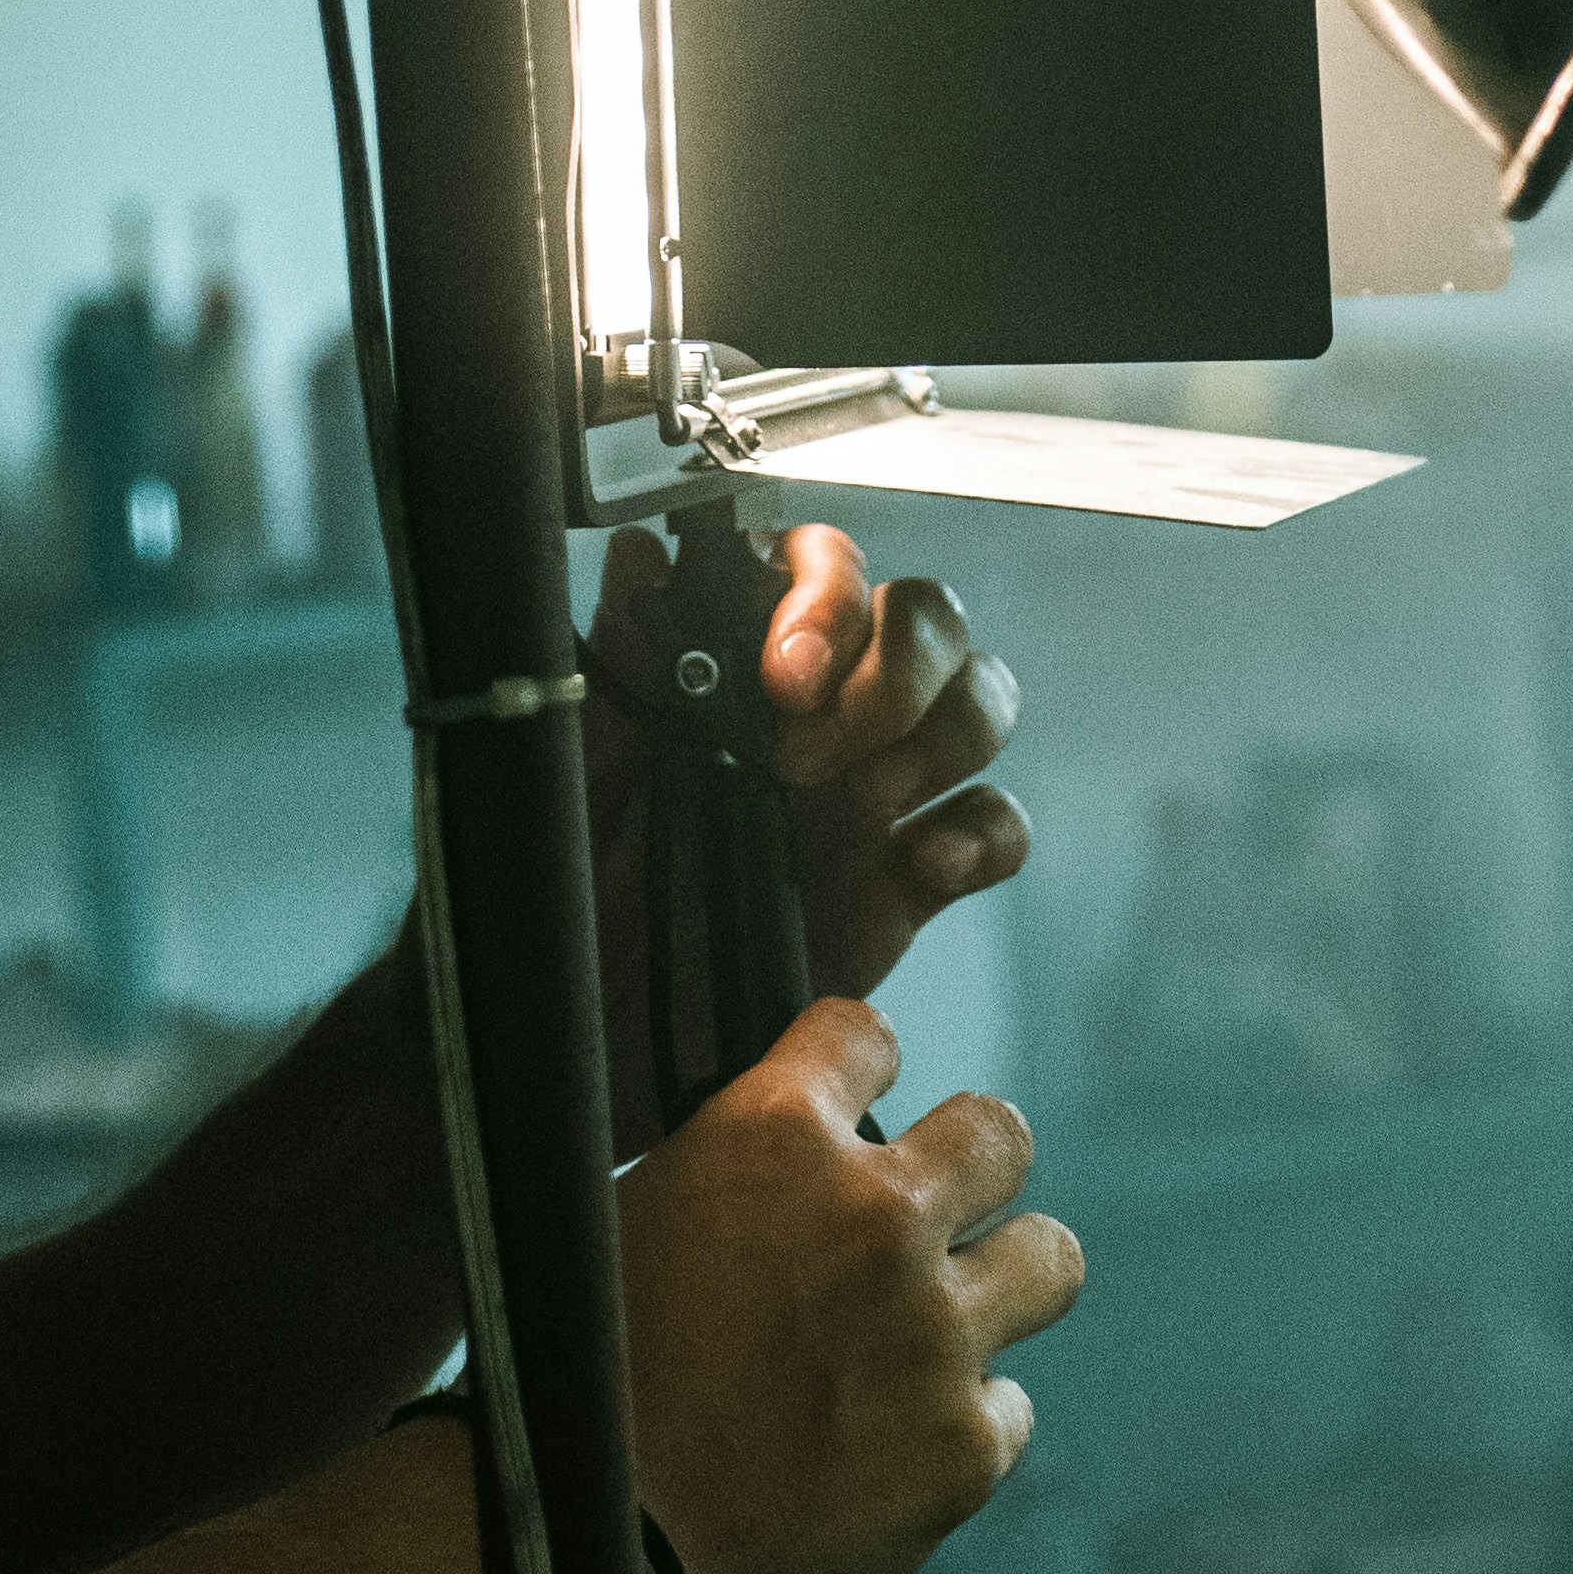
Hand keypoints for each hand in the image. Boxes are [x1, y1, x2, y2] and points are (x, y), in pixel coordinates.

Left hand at [583, 520, 1024, 1147]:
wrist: (597, 1022)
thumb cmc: (575, 879)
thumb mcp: (580, 758)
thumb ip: (621, 652)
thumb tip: (642, 552)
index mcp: (745, 657)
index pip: (824, 565)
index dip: (828, 598)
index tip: (785, 673)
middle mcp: (824, 703)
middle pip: (927, 617)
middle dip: (891, 675)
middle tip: (808, 755)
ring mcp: (876, 784)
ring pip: (979, 699)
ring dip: (940, 738)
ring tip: (863, 805)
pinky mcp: (910, 876)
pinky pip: (997, 823)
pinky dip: (980, 833)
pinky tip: (924, 863)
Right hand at [615, 995, 1081, 1573]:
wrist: (596, 1548)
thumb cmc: (584, 1378)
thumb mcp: (638, 1211)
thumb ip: (736, 1167)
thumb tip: (787, 1157)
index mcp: (773, 1134)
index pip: (862, 1034)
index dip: (858, 1066)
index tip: (854, 1102)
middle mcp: (873, 1215)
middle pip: (999, 1134)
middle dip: (970, 1166)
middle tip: (933, 1214)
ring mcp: (933, 1333)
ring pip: (1050, 1259)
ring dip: (1005, 1280)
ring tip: (953, 1321)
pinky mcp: (963, 1449)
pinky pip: (1009, 1407)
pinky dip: (963, 1425)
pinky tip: (897, 1450)